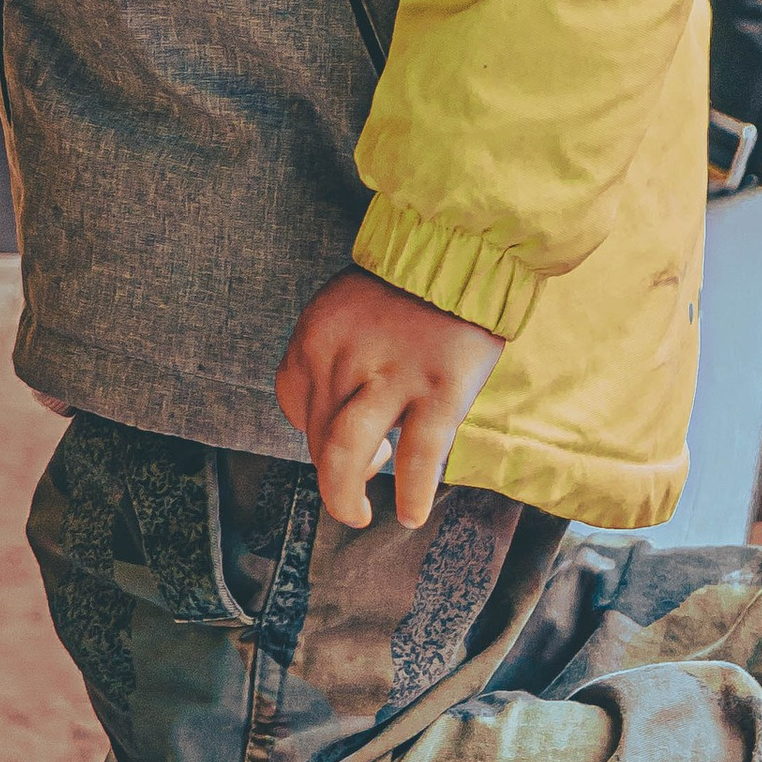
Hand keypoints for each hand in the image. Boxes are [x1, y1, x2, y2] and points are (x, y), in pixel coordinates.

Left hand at [274, 265, 503, 530]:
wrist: (469, 245)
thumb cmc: (410, 286)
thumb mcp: (349, 308)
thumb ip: (335, 360)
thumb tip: (333, 430)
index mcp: (318, 331)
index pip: (293, 401)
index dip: (311, 427)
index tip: (336, 432)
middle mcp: (346, 354)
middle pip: (318, 435)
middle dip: (332, 466)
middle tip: (361, 475)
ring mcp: (394, 374)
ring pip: (347, 455)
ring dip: (344, 497)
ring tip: (359, 515)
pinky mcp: (441, 390)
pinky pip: (418, 458)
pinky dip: (412, 494)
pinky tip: (412, 513)